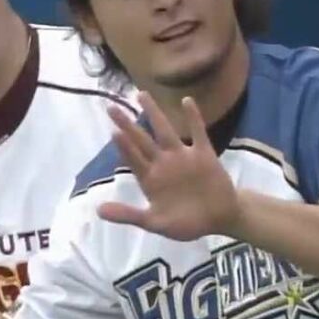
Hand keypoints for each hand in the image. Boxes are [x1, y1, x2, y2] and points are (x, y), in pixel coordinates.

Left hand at [97, 93, 239, 240]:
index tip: (113, 131)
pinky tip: (187, 101)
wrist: (220, 218)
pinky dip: (193, 117)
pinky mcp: (203, 154)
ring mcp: (183, 157)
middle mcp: (163, 164)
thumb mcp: (155, 223)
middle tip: (111, 107)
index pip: (133, 158)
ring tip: (141, 94)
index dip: (123, 146)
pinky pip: (198, 132)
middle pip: (142, 140)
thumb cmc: (187, 223)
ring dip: (154, 113)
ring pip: (165, 131)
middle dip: (128, 124)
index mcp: (150, 179)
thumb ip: (129, 214)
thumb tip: (98, 210)